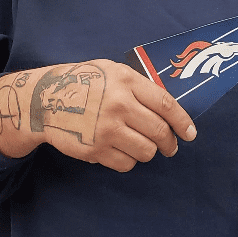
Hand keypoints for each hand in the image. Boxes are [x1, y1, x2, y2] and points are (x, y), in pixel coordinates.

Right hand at [0, 60, 195, 171]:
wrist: (46, 99)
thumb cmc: (84, 82)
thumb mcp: (113, 72)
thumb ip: (139, 86)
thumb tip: (168, 108)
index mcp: (126, 82)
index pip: (166, 105)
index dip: (183, 122)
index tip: (191, 133)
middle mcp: (119, 105)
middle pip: (159, 132)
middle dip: (169, 143)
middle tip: (170, 146)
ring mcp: (107, 130)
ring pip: (146, 151)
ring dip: (147, 151)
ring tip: (139, 144)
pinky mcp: (95, 150)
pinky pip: (126, 164)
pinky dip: (128, 160)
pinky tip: (120, 149)